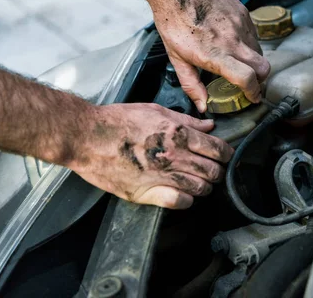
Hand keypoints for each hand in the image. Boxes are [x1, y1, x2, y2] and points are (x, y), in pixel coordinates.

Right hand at [66, 103, 233, 208]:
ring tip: (200, 183)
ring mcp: (161, 176)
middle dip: (218, 171)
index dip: (226, 154)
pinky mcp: (146, 193)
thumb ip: (186, 120)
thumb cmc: (118, 121)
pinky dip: (187, 200)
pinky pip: (179, 202)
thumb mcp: (155, 111)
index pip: (217, 149)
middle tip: (214, 170)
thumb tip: (209, 125)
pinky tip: (184, 195)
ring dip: (204, 187)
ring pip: (200, 188)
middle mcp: (173, 156)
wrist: (87, 137)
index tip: (225, 155)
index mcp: (178, 134)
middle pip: (212, 171)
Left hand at [151, 0, 270, 112]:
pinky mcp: (243, 13)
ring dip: (253, 61)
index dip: (254, 92)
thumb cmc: (173, 20)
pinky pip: (253, 34)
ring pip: (259, 51)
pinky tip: (232, 42)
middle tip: (251, 83)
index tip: (252, 97)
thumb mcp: (176, 57)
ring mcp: (240, 25)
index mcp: (215, 54)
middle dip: (261, 80)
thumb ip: (191, 84)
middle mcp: (232, 40)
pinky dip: (248, 43)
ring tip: (238, 61)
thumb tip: (203, 105)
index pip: (247, 78)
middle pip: (263, 67)